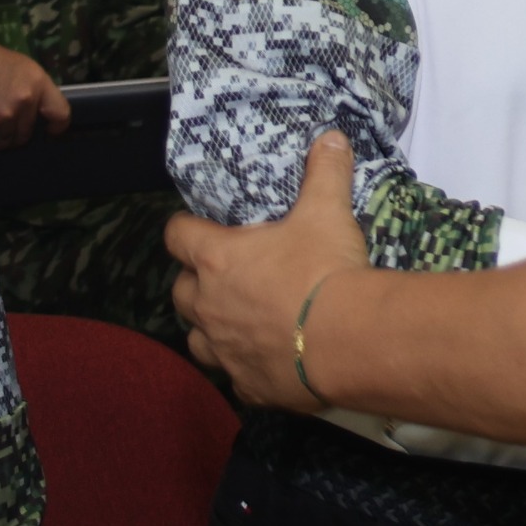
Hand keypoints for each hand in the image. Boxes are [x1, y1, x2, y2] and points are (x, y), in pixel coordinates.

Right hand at [0, 37, 70, 148]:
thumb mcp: (20, 66)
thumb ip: (33, 90)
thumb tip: (37, 113)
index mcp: (37, 83)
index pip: (60, 114)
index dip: (57, 126)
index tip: (50, 130)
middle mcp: (23, 103)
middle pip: (27, 134)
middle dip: (17, 130)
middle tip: (4, 119)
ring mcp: (2, 117)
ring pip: (6, 141)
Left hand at [167, 130, 369, 406]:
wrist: (349, 340)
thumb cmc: (325, 270)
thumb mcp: (327, 212)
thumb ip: (325, 173)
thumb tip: (332, 138)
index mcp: (217, 259)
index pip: (176, 235)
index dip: (184, 229)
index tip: (199, 228)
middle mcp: (210, 306)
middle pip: (180, 292)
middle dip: (195, 283)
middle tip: (225, 275)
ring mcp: (225, 350)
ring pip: (196, 340)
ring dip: (210, 329)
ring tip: (238, 320)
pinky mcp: (249, 387)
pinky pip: (234, 378)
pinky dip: (244, 368)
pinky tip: (266, 361)